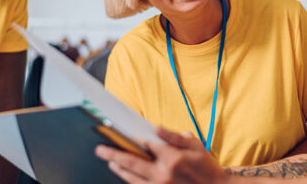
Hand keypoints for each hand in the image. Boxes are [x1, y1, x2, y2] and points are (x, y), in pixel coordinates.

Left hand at [95, 127, 229, 183]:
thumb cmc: (206, 167)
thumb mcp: (196, 146)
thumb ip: (174, 136)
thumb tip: (157, 128)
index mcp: (173, 158)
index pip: (146, 145)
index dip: (131, 138)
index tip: (118, 133)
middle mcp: (164, 174)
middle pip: (132, 163)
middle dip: (113, 154)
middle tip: (100, 149)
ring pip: (133, 178)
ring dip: (119, 169)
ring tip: (109, 161)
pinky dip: (131, 182)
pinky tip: (125, 176)